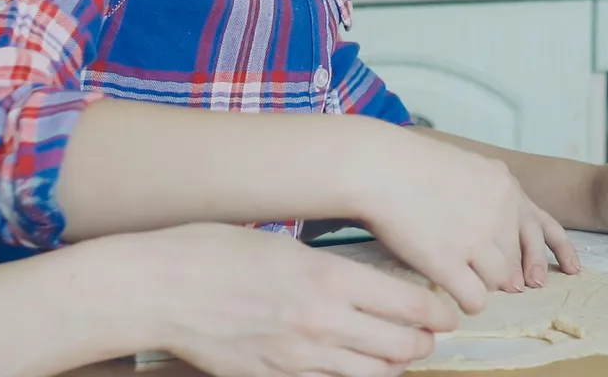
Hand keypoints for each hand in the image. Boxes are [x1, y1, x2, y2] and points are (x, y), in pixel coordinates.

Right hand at [136, 223, 457, 376]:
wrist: (160, 289)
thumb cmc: (214, 251)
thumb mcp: (283, 244)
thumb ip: (328, 269)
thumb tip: (364, 284)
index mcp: (328, 278)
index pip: (409, 305)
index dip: (438, 312)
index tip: (447, 311)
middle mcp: (322, 323)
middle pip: (402, 346)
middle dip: (423, 342)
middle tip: (427, 334)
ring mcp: (298, 358)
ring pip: (374, 374)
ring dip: (393, 365)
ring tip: (397, 353)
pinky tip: (352, 366)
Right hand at [352, 130, 576, 312]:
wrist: (377, 166)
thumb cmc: (409, 165)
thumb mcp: (466, 166)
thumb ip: (489, 195)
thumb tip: (501, 237)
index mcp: (505, 186)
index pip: (544, 226)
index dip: (557, 252)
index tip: (572, 270)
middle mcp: (499, 210)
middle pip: (519, 258)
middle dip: (513, 271)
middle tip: (514, 284)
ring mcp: (475, 237)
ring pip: (502, 281)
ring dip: (488, 284)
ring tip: (467, 276)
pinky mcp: (449, 262)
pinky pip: (477, 298)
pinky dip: (471, 301)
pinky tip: (457, 295)